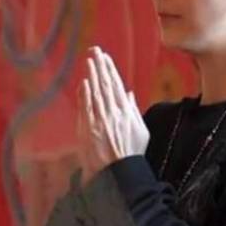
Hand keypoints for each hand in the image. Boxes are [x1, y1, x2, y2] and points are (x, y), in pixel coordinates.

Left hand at [76, 46, 148, 185]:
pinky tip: (84, 82)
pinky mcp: (88, 129)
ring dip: (91, 75)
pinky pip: (86, 108)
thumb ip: (133, 110)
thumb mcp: (141, 131)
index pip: (116, 85)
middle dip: (99, 66)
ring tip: (89, 61)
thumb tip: (127, 94)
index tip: (105, 57)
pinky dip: (84, 94)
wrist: (117, 173)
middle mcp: (112, 114)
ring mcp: (98, 121)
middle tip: (94, 51)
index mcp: (126, 113)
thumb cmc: (131, 154)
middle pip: (104, 85)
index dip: (110, 70)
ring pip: (94, 93)